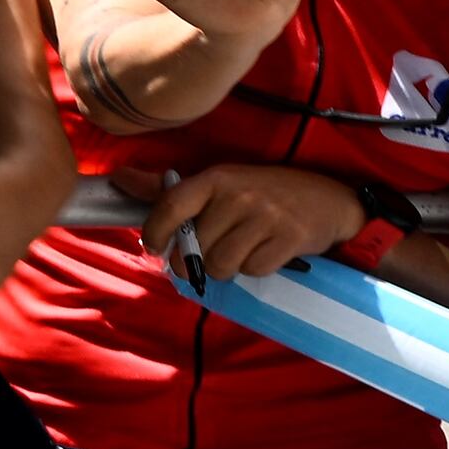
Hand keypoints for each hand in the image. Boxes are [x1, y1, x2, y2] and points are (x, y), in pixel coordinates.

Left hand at [150, 159, 375, 283]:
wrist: (329, 199)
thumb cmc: (263, 192)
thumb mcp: (219, 183)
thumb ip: (169, 190)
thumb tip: (118, 179)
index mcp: (214, 179)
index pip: (171, 204)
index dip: (154, 231)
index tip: (154, 248)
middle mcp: (238, 195)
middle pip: (196, 247)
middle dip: (196, 259)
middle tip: (211, 252)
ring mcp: (265, 216)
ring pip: (221, 264)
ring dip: (225, 267)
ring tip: (238, 252)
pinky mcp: (290, 238)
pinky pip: (254, 270)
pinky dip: (255, 269)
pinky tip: (264, 252)